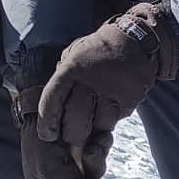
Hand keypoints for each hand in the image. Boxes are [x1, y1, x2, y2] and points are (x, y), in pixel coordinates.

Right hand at [17, 89, 109, 178]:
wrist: (45, 105)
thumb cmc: (38, 139)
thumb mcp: (45, 164)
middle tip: (89, 174)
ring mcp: (81, 168)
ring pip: (97, 175)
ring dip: (97, 162)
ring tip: (91, 147)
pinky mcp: (92, 150)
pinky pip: (104, 154)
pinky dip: (103, 146)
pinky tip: (99, 137)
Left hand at [37, 4, 178, 154]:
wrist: (132, 39)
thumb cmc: (96, 51)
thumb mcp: (73, 54)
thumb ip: (62, 77)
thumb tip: (49, 104)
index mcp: (71, 68)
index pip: (52, 100)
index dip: (46, 122)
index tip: (47, 135)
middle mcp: (91, 79)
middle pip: (76, 118)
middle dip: (71, 134)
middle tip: (71, 139)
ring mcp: (112, 89)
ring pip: (99, 123)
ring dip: (94, 130)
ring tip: (92, 127)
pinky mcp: (130, 97)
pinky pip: (116, 119)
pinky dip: (109, 121)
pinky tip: (107, 113)